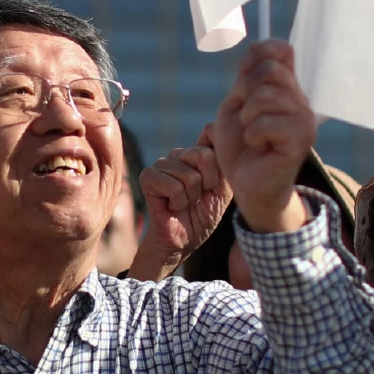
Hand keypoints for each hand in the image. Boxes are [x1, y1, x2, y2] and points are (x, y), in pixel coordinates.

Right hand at [128, 124, 233, 280]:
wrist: (183, 241)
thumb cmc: (203, 216)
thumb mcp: (223, 189)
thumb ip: (225, 163)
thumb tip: (222, 136)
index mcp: (196, 153)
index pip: (210, 132)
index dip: (218, 160)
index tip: (215, 183)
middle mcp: (178, 154)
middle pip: (203, 155)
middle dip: (207, 184)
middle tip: (198, 198)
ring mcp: (161, 164)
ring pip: (189, 175)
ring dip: (191, 198)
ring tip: (184, 204)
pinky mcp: (148, 177)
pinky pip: (173, 185)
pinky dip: (178, 202)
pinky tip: (172, 206)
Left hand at [214, 40, 314, 232]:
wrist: (248, 184)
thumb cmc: (241, 145)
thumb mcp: (236, 105)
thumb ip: (247, 78)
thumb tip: (255, 49)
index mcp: (285, 88)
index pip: (281, 49)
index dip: (258, 53)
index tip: (242, 72)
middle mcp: (300, 99)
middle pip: (271, 69)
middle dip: (245, 89)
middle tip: (244, 114)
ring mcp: (303, 119)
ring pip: (266, 95)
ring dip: (247, 116)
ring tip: (252, 133)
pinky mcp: (301, 140)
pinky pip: (268, 123)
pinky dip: (253, 134)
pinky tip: (258, 146)